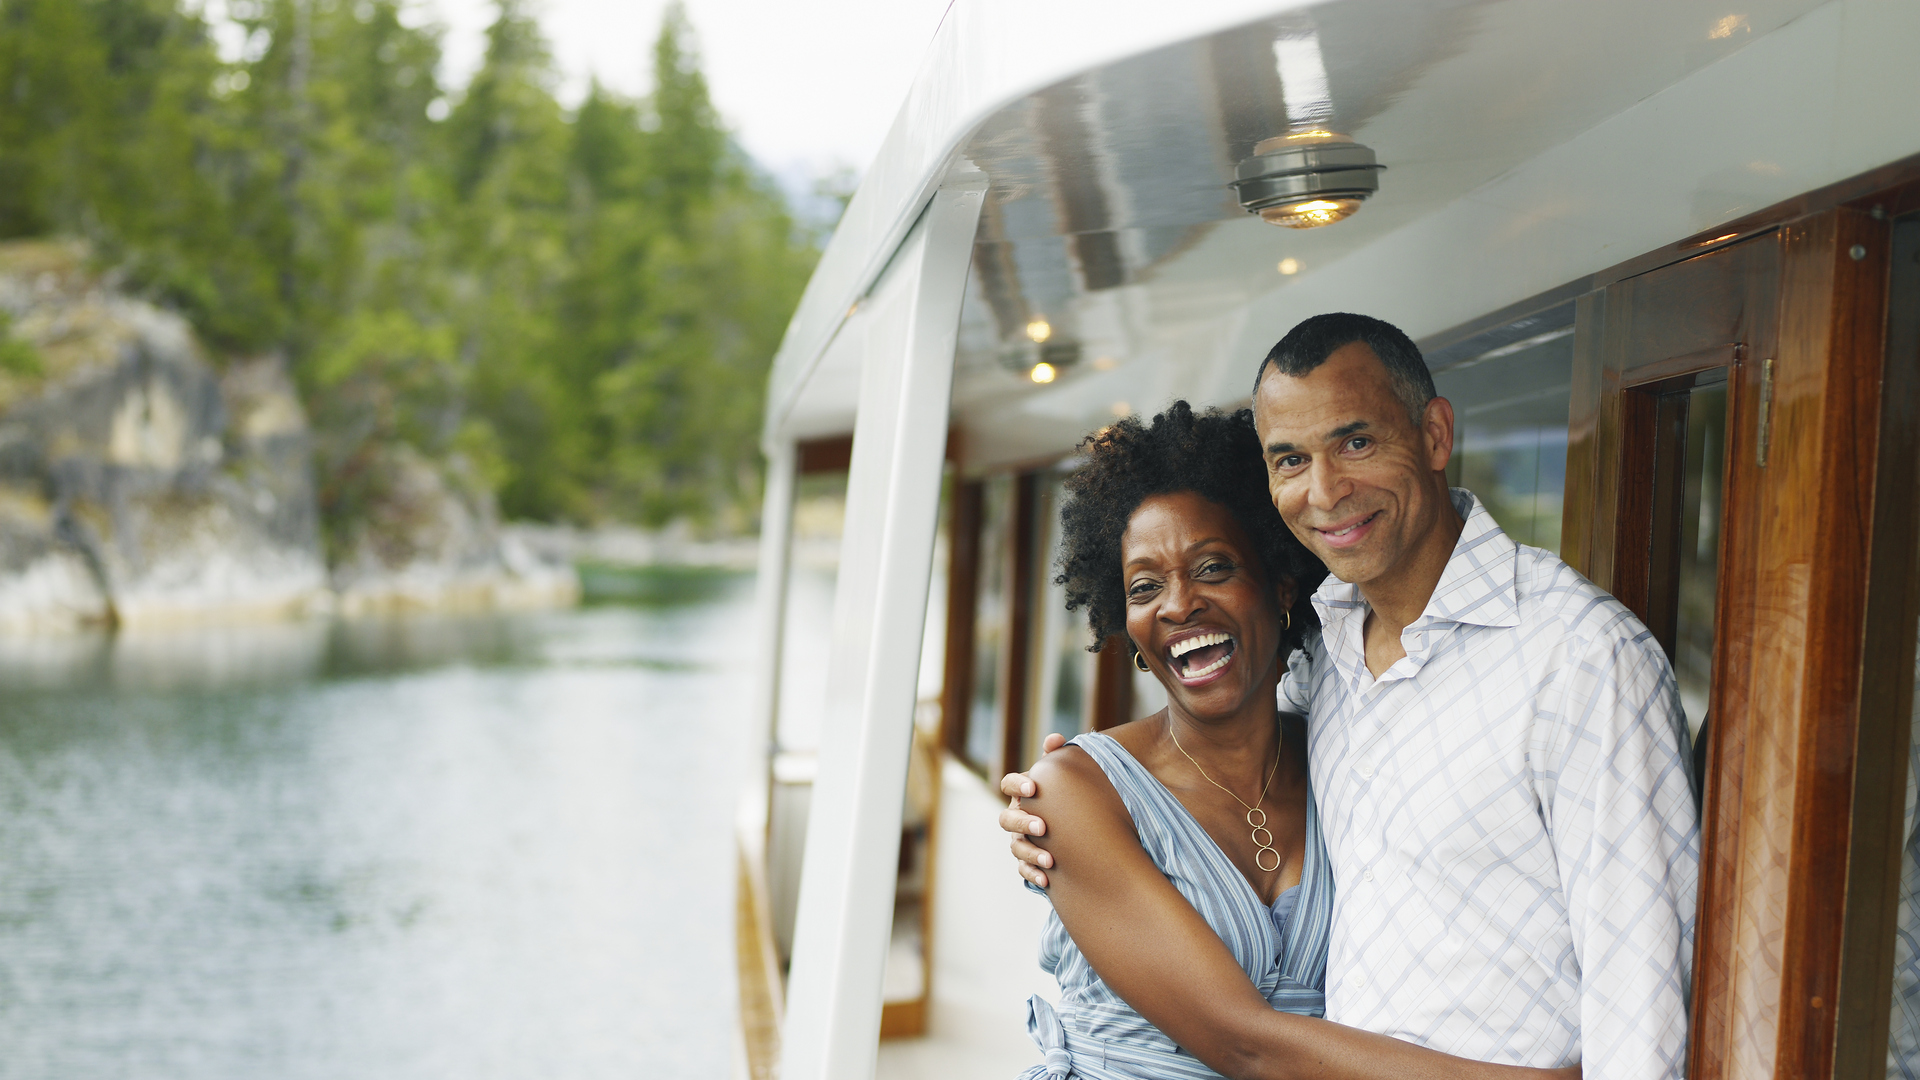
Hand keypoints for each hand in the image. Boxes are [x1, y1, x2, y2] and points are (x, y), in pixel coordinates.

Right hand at [1000, 732, 1067, 886]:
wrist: (1078, 825)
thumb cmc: (1066, 795)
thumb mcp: (1063, 775)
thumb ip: (1057, 755)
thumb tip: (1055, 739)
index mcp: (1022, 793)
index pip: (1009, 784)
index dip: (1017, 786)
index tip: (1033, 788)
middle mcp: (1016, 816)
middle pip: (1007, 819)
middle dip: (1022, 823)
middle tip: (1042, 827)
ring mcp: (1020, 839)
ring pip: (1016, 847)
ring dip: (1030, 853)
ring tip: (1050, 860)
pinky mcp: (1028, 861)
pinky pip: (1024, 870)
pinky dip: (1033, 874)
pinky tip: (1047, 880)